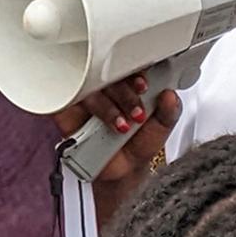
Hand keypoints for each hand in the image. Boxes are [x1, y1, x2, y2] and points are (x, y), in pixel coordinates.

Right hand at [50, 74, 175, 192]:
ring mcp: (85, 96)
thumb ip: (169, 111)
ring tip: (121, 127)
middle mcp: (106, 86)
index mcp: (128, 82)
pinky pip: (65, 100)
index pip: (127, 65)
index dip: (135, 72)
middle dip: (125, 93)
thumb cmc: (139, 143)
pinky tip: (91, 123)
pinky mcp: (66, 110)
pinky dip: (77, 106)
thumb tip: (170, 95)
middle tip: (137, 113)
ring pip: (90, 88)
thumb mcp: (161, 128)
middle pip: (107, 74)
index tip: (143, 86)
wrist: (122, 171)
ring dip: (107, 107)